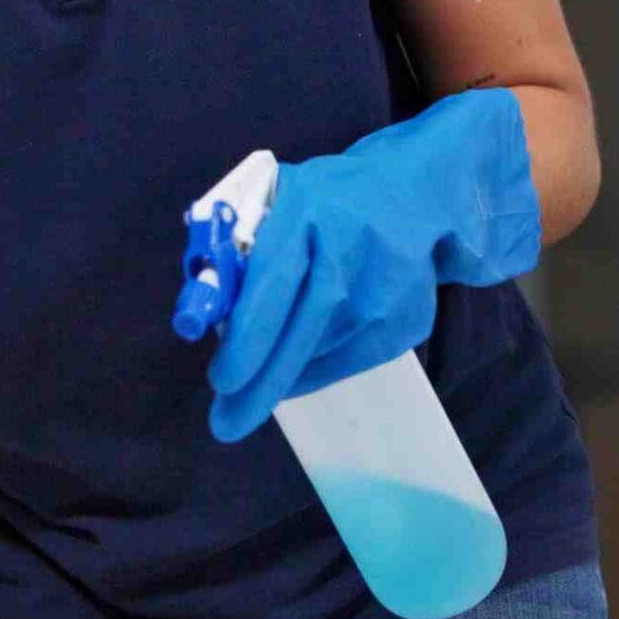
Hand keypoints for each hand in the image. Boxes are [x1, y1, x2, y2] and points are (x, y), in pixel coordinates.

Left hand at [201, 90, 539, 443]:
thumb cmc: (326, 203)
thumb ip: (241, 248)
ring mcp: (386, 288)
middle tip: (228, 421)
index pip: (274, 281)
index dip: (248, 337)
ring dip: (283, 374)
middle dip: (261, 381)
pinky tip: (297, 368)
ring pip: (322, 351)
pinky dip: (315, 371)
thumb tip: (204, 316)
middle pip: (302, 328)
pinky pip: (350, 361)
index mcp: (308, 209)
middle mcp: (351, 249)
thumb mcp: (278, 204)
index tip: (222, 381)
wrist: (414, 197)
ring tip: (256, 384)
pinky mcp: (407, 320)